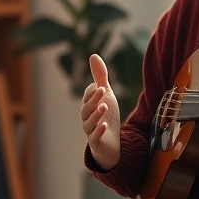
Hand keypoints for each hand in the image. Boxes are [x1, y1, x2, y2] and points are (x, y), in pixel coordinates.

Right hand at [81, 54, 120, 169]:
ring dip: (96, 115)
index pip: (87, 97)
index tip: (100, 86)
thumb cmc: (107, 115)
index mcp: (87, 106)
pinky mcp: (96, 142)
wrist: (112, 141)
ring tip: (104, 107)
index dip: (92, 92)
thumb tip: (93, 55)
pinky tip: (104, 126)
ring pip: (89, 122)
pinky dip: (98, 131)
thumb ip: (99, 77)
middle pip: (86, 109)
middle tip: (103, 90)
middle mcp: (86, 118)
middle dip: (94, 100)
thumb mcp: (106, 94)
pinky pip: (94, 137)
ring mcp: (90, 130)